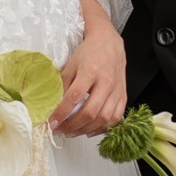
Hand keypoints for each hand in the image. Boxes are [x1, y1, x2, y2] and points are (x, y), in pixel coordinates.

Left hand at [54, 17, 126, 137]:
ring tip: (72, 132)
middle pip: (90, 111)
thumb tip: (53, 106)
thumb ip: (63, 84)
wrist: (109, 43)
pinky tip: (89, 130)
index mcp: (90, 71)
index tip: (52, 123)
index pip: (74, 97)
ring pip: (104, 118)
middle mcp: (106, 82)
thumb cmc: (88, 53)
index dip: (62, 113)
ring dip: (86, 129)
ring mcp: (116, 90)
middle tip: (60, 130)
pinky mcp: (123, 96)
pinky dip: (102, 128)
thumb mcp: (71, 64)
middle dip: (73, 125)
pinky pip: (115, 118)